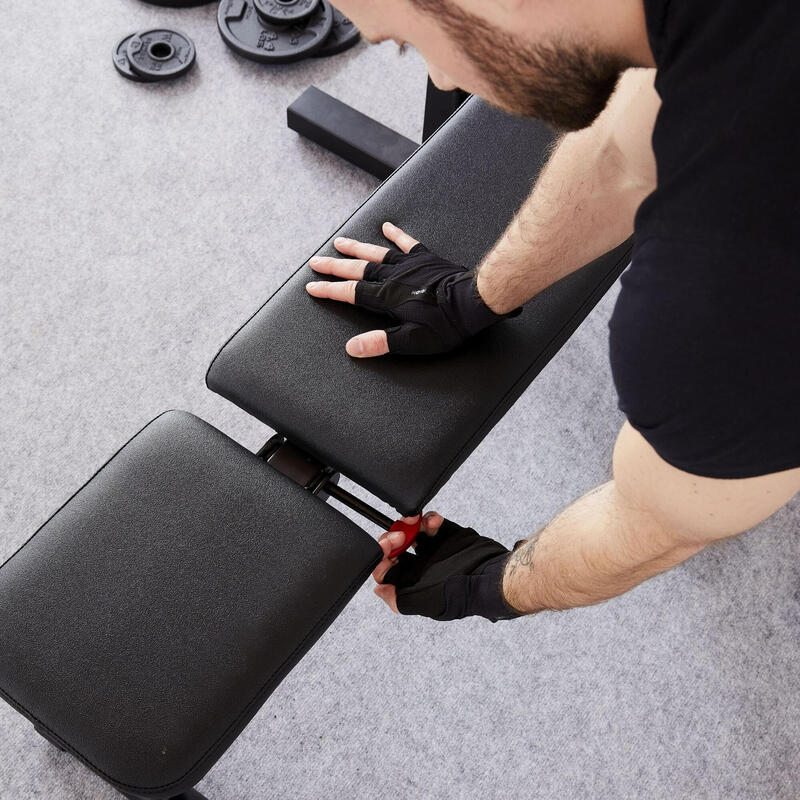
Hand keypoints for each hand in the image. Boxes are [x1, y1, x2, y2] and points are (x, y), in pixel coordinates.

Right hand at [305, 222, 521, 357]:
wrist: (474, 301)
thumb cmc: (446, 325)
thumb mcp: (412, 342)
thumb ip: (380, 343)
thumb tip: (352, 348)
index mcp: (387, 297)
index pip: (351, 293)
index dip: (329, 291)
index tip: (312, 287)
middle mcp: (394, 277)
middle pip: (357, 269)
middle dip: (334, 266)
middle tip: (316, 262)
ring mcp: (410, 264)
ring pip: (376, 253)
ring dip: (356, 248)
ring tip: (340, 242)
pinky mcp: (426, 258)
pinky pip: (407, 243)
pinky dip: (396, 235)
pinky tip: (386, 227)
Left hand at [372, 511, 526, 621]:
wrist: (493, 578)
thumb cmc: (461, 595)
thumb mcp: (427, 602)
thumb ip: (400, 599)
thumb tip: (379, 589)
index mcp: (413, 584)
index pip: (387, 569)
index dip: (382, 559)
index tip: (387, 552)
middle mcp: (421, 567)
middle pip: (396, 548)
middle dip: (393, 538)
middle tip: (399, 535)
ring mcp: (434, 549)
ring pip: (412, 532)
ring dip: (409, 524)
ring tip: (415, 521)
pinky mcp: (448, 535)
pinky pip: (431, 522)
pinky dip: (429, 518)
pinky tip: (433, 521)